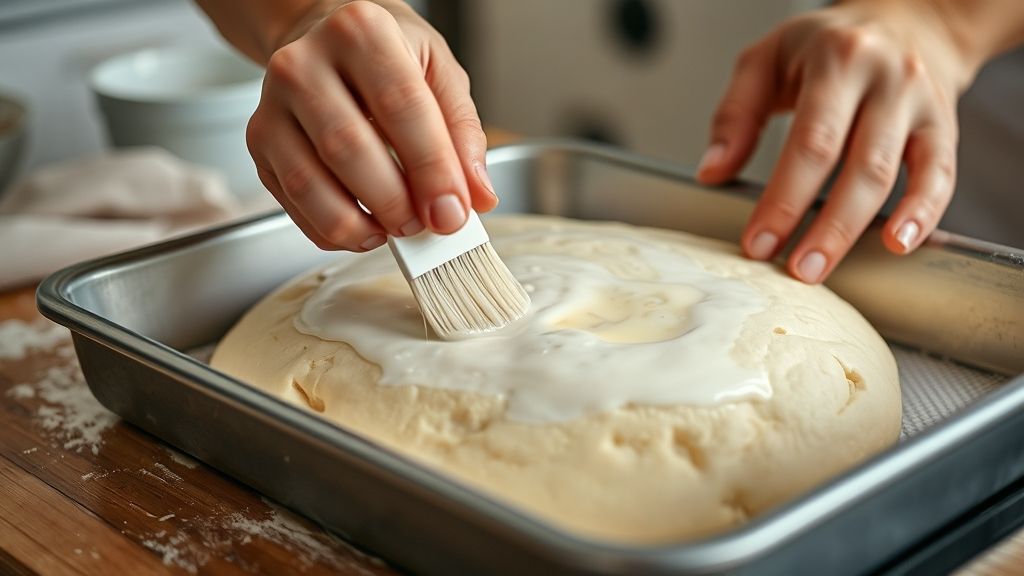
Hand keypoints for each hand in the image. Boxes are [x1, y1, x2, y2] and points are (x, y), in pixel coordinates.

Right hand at [246, 0, 496, 251]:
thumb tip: (476, 195)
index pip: (401, 107)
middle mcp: (305, 63)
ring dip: (358, 224)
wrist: (327, 35)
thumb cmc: (387, 55)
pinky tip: (363, 226)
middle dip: (393, 202)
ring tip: (394, 229)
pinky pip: (292, 201)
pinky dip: (331, 229)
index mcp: (361, 31)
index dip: (431, 169)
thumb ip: (463, 134)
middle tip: (423, 224)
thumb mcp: (440, 73)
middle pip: (348, 148)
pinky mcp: (259, 140)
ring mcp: (273, 102)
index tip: (452, 212)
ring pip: (309, 182)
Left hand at [697, 1, 972, 282]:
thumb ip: (735, 114)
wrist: (905, 20)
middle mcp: (886, 77)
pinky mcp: (943, 124)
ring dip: (857, 228)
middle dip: (824, 225)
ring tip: (826, 266)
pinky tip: (900, 243)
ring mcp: (919, 101)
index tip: (758, 242)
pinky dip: (923, 212)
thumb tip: (712, 171)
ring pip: (893, 173)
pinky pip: (941, 173)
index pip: (810, 141)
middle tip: (795, 270)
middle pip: (856, 163)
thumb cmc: (826, 46)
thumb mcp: (766, 59)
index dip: (784, 198)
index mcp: (837, 60)